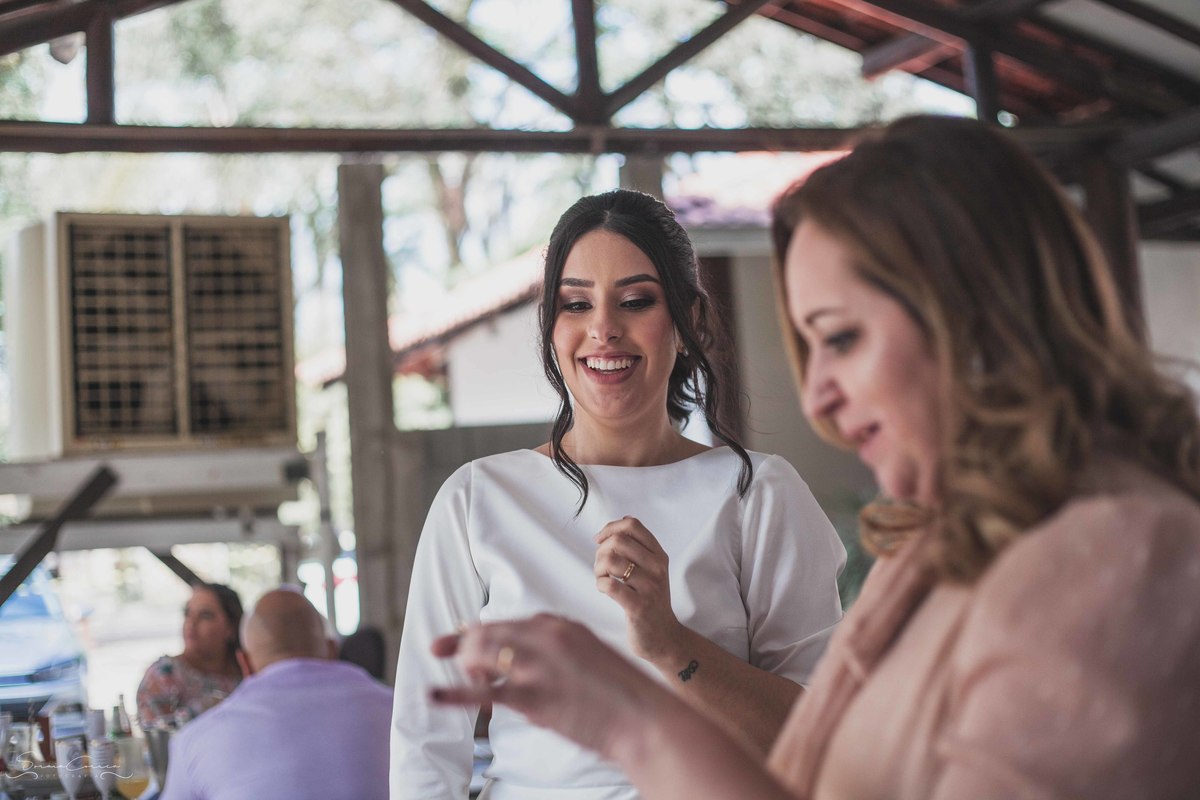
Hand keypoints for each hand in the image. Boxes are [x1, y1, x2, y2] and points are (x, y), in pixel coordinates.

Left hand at [429, 614, 656, 759]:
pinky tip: (433, 696)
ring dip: (468, 669)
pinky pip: (483, 694)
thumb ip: (558, 648)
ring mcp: (538, 667)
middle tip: (451, 657)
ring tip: (471, 683)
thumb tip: (528, 657)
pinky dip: (453, 696)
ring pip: (481, 656)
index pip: (507, 622)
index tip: (459, 636)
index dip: (477, 630)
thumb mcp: (590, 653)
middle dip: (463, 645)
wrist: (645, 719)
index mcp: (559, 625)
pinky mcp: (534, 698)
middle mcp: (545, 638)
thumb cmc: (621, 692)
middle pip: (486, 632)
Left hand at [594, 516, 685, 663]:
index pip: (632, 525)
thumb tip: (620, 522)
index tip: (600, 540)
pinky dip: (600, 584)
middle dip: (600, 551)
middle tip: (601, 566)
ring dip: (598, 569)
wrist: (663, 636)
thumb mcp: (651, 570)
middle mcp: (657, 568)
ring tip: (602, 578)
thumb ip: (638, 547)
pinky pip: (609, 585)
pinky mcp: (638, 606)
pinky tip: (604, 590)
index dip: (610, 528)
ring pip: (611, 560)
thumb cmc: (650, 600)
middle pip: (618, 540)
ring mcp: (649, 587)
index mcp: (659, 555)